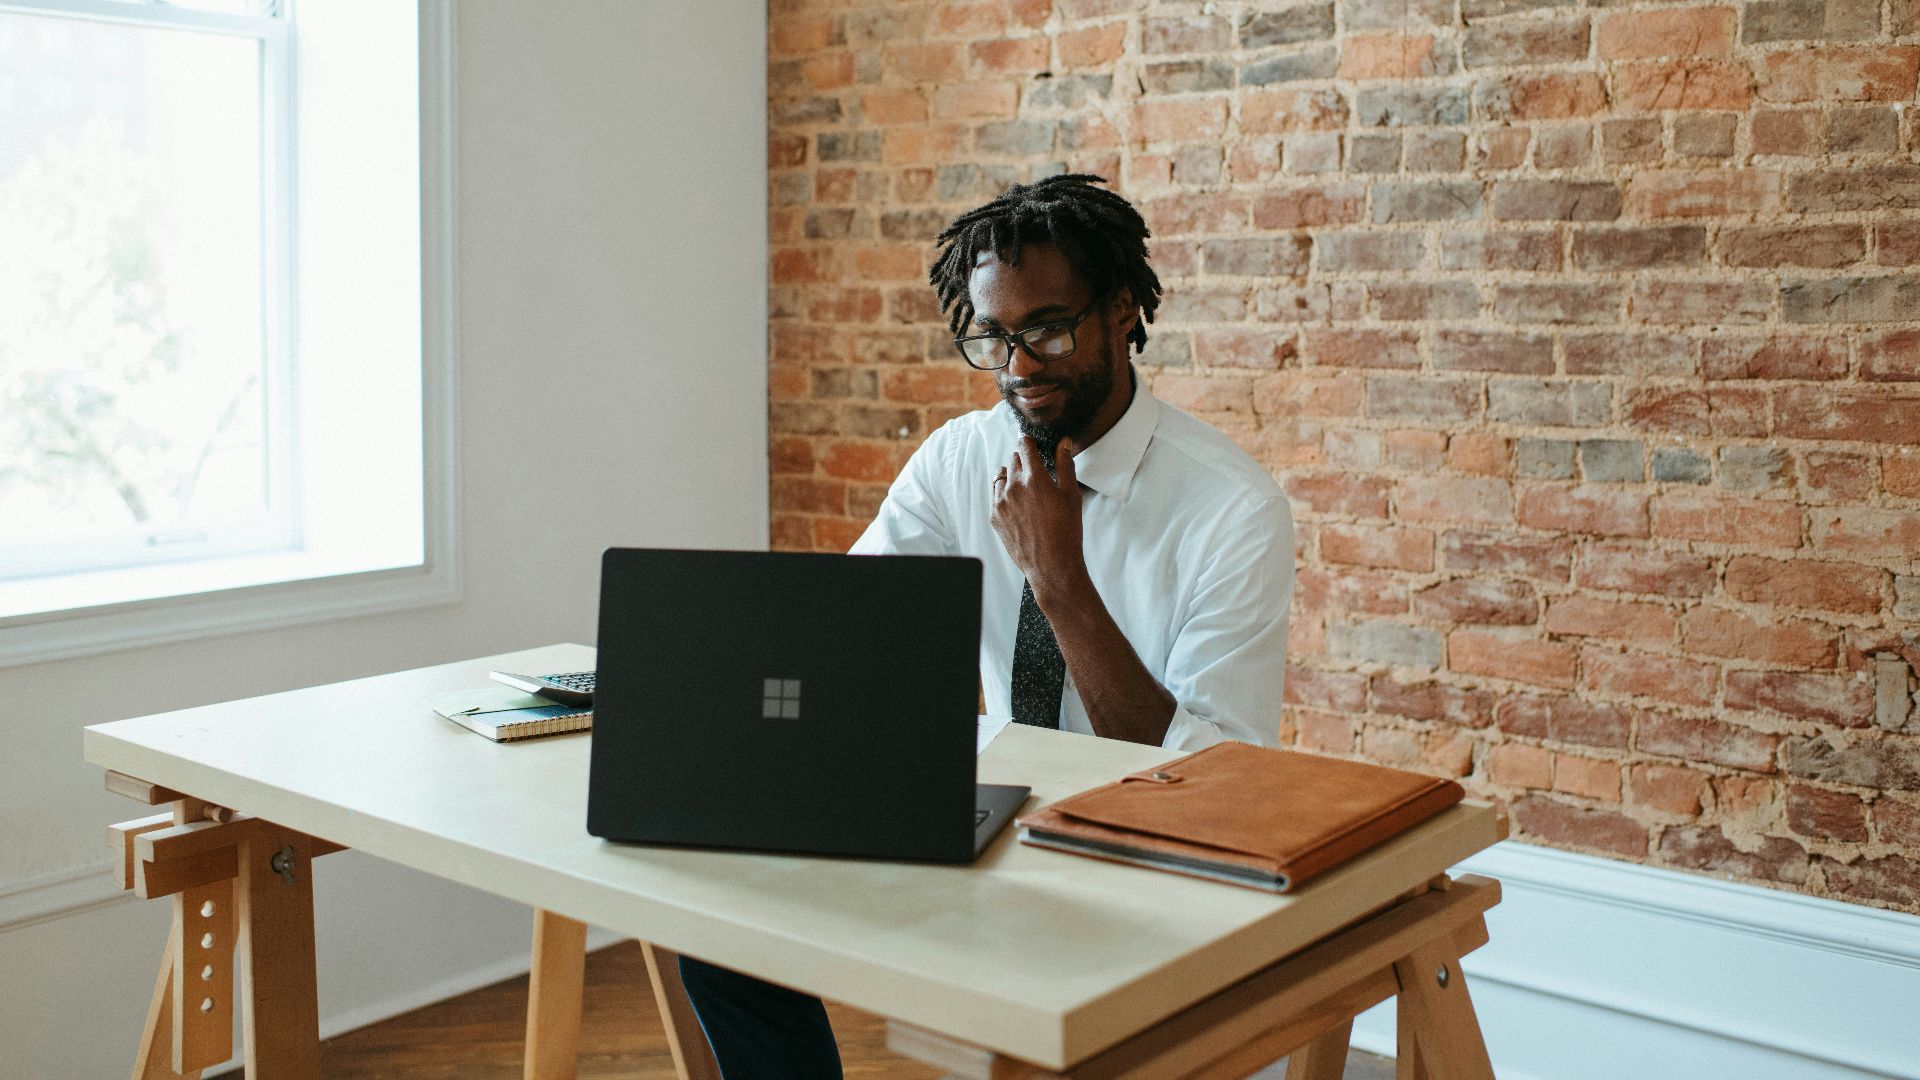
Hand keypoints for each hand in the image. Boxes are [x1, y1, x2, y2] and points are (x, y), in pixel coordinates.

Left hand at [990, 437, 1087, 600]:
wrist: (1051, 565)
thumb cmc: (1066, 532)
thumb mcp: (1071, 495)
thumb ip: (1065, 464)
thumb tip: (1064, 443)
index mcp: (1034, 478)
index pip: (1023, 445)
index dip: (1029, 443)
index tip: (1033, 446)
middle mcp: (1013, 487)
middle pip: (1012, 460)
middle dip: (1023, 462)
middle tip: (1036, 473)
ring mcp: (1001, 502)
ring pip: (1001, 476)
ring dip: (1011, 476)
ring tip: (1025, 489)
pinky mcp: (994, 517)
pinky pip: (995, 495)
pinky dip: (1004, 493)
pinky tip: (1017, 503)